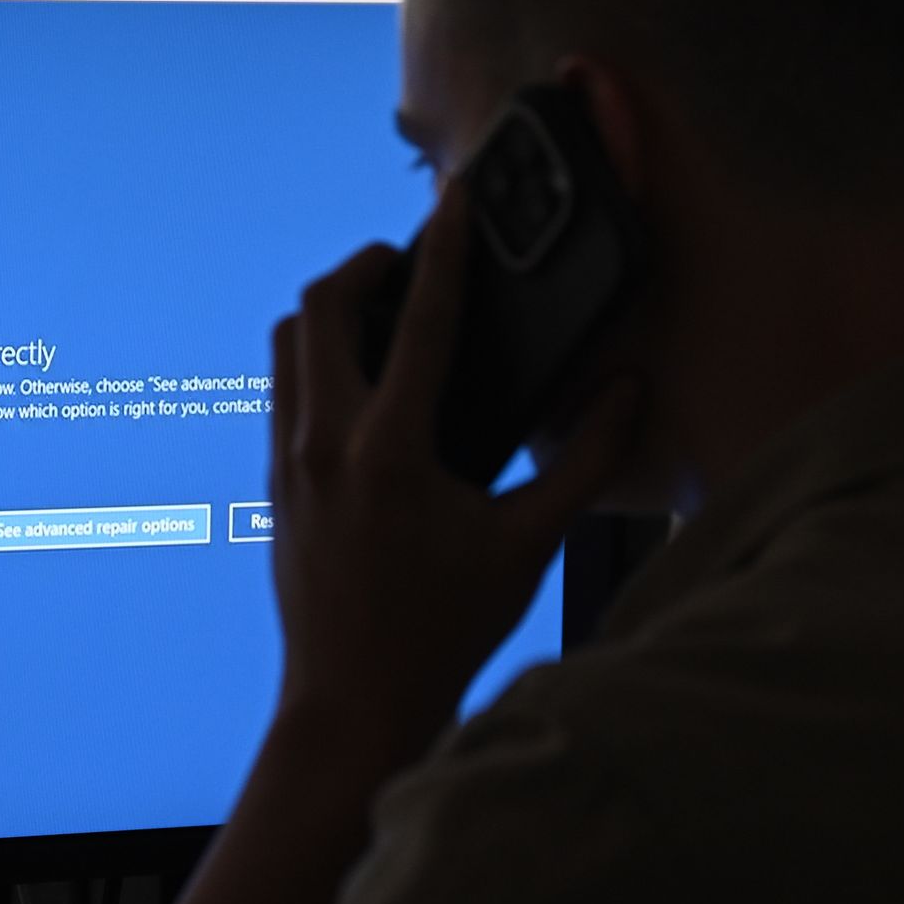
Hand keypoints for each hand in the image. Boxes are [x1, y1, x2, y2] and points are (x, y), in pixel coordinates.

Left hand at [270, 182, 641, 729]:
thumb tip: (629, 395)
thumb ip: (584, 463)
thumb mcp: (527, 546)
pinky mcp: (274, 485)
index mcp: (391, 450)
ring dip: (331, 310)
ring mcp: (288, 462)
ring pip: (289, 343)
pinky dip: (318, 360)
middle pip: (321, 305)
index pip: (422, 318)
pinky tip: (363, 385)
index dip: (445, 247)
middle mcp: (325, 443)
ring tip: (384, 314)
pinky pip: (282, 390)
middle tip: (410, 261)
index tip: (457, 199)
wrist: (352, 704)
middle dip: (366, 264)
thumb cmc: (441, 632)